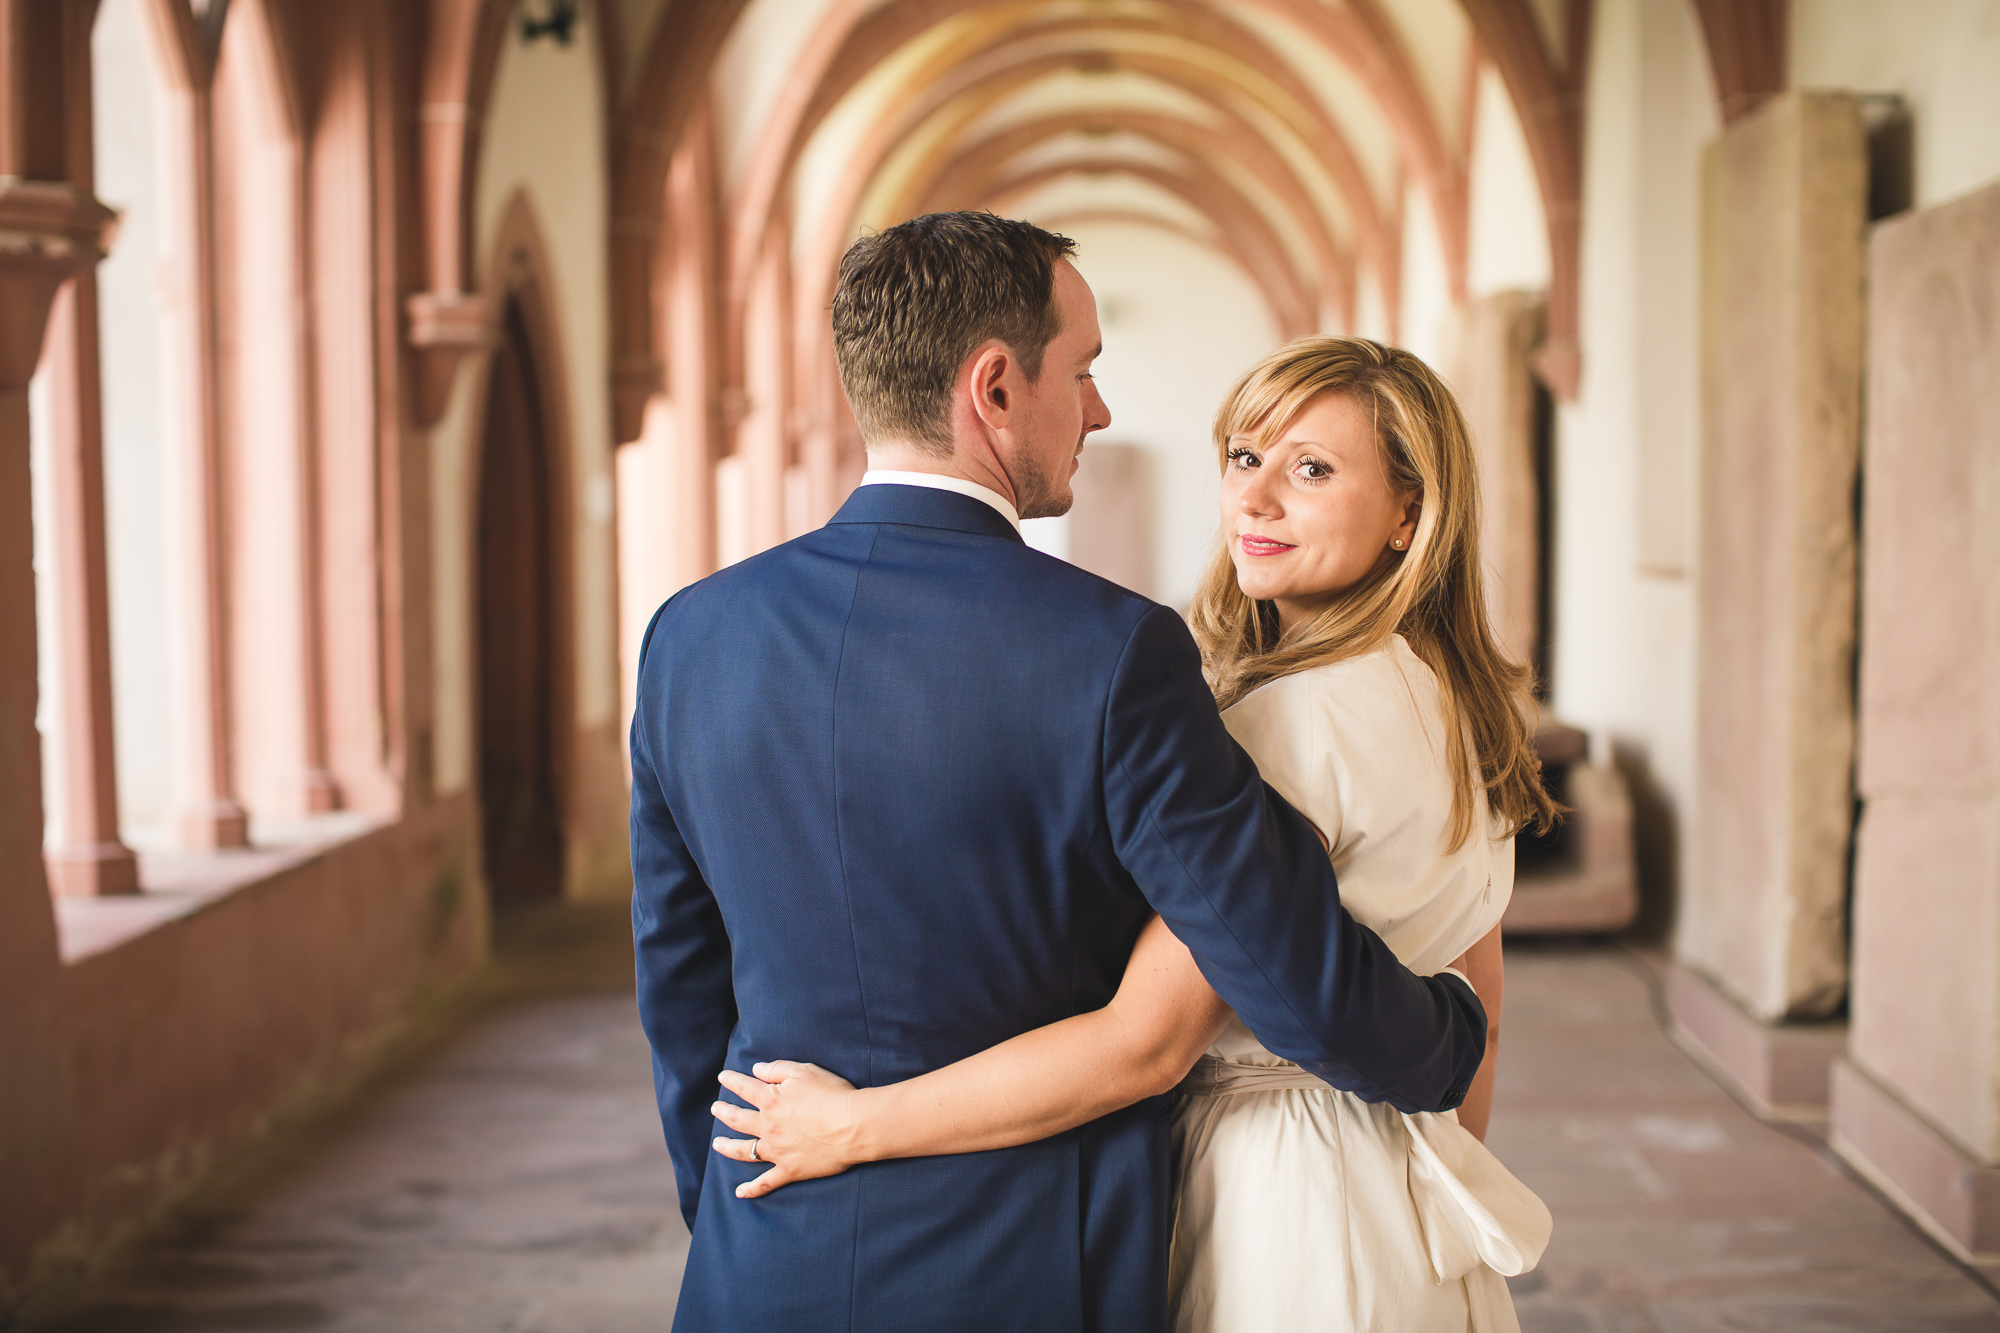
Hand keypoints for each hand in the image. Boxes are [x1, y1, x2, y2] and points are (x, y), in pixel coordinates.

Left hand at [710, 1061, 866, 1197]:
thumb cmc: (832, 1094)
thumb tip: (756, 1069)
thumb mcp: (804, 1071)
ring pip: (744, 1150)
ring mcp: (777, 1151)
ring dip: (727, 1147)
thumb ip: (777, 1069)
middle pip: (738, 1119)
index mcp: (770, 1100)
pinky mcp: (789, 1170)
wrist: (853, 1126)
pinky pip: (765, 1182)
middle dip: (724, 1112)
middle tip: (715, 1109)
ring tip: (717, 1144)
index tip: (723, 1077)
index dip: (731, 1081)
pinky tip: (740, 1192)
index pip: (744, 1088)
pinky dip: (751, 1189)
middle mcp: (768, 1126)